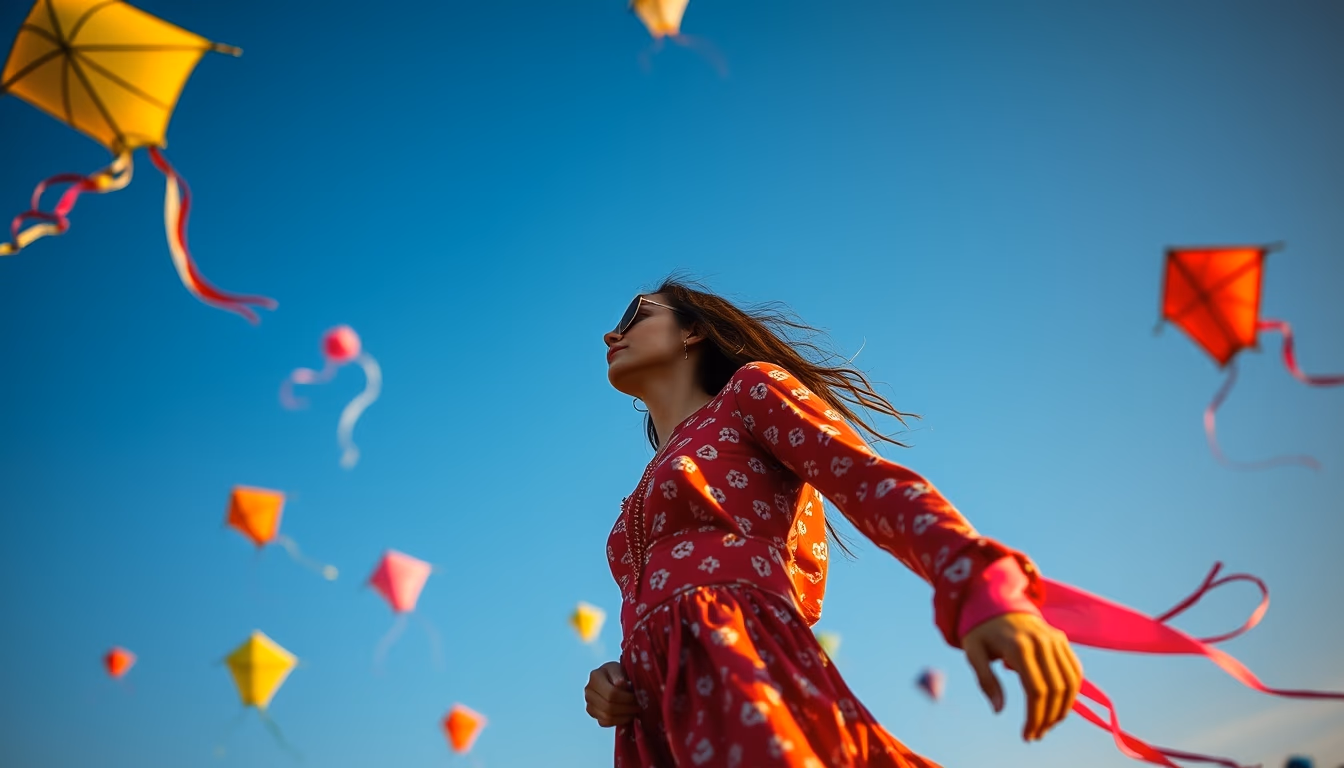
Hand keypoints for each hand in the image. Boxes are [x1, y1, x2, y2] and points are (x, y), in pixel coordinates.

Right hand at [584, 661, 640, 727]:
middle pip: (608, 706)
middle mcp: (589, 691)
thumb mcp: (620, 668)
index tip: (638, 698)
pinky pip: (605, 722)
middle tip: (639, 706)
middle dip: (627, 708)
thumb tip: (621, 684)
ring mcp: (589, 703)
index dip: (626, 698)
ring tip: (634, 711)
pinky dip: (618, 721)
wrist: (612, 677)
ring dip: (624, 716)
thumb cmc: (618, 672)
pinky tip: (627, 716)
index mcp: (595, 676)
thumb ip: (620, 675)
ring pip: (607, 716)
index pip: (611, 693)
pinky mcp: (592, 713)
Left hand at [961, 612, 1082, 741]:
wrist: (995, 600)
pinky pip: (1075, 670)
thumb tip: (998, 710)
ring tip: (1049, 725)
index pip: (1036, 690)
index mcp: (1018, 646)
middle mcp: (1042, 642)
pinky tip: (1060, 707)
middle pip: (1055, 689)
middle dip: (1048, 718)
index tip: (1027, 735)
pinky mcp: (1062, 639)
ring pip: (1070, 682)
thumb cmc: (981, 631)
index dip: (1034, 717)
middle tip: (1037, 735)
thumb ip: (985, 681)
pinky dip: (1072, 692)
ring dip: (1063, 709)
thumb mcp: (973, 652)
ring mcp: (1055, 639)